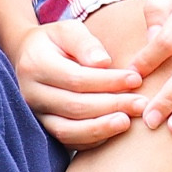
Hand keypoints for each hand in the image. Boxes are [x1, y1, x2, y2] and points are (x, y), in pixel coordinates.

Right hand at [9, 19, 145, 148]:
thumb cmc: (57, 41)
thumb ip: (86, 43)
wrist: (30, 57)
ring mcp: (37, 114)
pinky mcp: (45, 128)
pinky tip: (114, 130)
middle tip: (141, 104)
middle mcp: (31, 93)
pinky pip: (70, 141)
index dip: (108, 82)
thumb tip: (104, 63)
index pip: (76, 78)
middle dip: (111, 106)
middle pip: (75, 106)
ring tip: (128, 122)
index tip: (135, 79)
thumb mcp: (68, 30)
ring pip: (69, 130)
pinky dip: (93, 139)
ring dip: (102, 128)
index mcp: (35, 65)